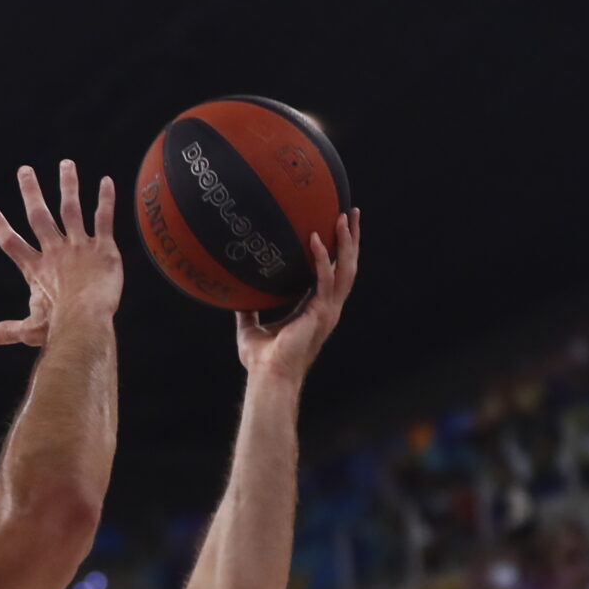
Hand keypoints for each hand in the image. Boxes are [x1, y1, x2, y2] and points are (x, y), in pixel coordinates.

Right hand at [0, 161, 122, 346]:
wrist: (85, 321)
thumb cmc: (59, 328)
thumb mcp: (30, 330)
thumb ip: (10, 330)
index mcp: (37, 269)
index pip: (13, 244)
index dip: (1, 228)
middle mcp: (55, 251)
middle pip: (39, 215)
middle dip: (31, 192)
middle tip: (24, 171)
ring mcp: (79, 246)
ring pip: (70, 208)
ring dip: (67, 185)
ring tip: (66, 164)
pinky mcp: (102, 248)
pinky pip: (103, 218)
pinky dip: (105, 199)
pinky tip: (107, 181)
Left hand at [235, 209, 360, 384]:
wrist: (268, 377)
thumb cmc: (262, 359)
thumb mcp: (251, 327)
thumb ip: (249, 309)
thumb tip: (236, 294)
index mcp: (316, 309)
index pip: (334, 273)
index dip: (339, 251)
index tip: (338, 228)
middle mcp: (327, 308)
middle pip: (347, 267)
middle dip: (352, 240)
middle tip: (351, 212)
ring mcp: (327, 311)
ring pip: (345, 270)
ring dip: (346, 243)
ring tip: (343, 217)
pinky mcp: (320, 313)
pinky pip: (323, 280)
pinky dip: (321, 259)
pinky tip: (314, 239)